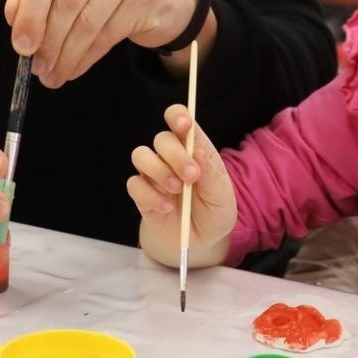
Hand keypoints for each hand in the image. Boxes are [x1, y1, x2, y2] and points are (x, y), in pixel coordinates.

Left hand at [5, 0, 200, 88]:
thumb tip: (15, 18)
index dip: (31, 12)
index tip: (21, 44)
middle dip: (49, 39)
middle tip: (37, 66)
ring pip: (88, 20)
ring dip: (66, 53)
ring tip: (53, 73)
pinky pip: (109, 33)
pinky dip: (87, 57)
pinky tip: (74, 68)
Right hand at [126, 104, 236, 266]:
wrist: (200, 241)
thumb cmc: (214, 212)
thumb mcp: (222, 196)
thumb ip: (212, 174)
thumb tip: (198, 151)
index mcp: (193, 148)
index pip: (179, 119)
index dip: (178, 116)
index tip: (183, 126)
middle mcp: (170, 156)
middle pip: (161, 139)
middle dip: (176, 155)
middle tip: (191, 176)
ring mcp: (153, 174)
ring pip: (141, 155)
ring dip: (159, 171)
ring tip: (176, 190)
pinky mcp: (141, 193)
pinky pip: (134, 184)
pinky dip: (150, 196)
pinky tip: (166, 208)